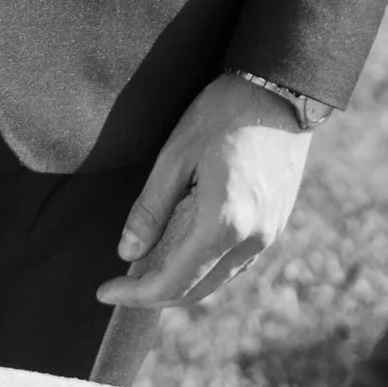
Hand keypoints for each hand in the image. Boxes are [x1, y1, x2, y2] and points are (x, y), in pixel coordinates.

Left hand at [98, 75, 315, 315]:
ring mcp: (269, 234)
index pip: (172, 281)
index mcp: (223, 223)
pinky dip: (207, 271)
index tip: (104, 290)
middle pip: (195, 290)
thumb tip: (127, 253)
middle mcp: (251, 238)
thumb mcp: (176, 156)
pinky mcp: (277, 224)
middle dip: (154, 296)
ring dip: (181, 286)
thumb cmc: (224, 114)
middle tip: (119, 288)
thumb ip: (151, 209)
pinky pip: (237, 264)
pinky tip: (186, 257)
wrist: (283, 90)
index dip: (134, 294)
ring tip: (146, 276)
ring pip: (218, 281)